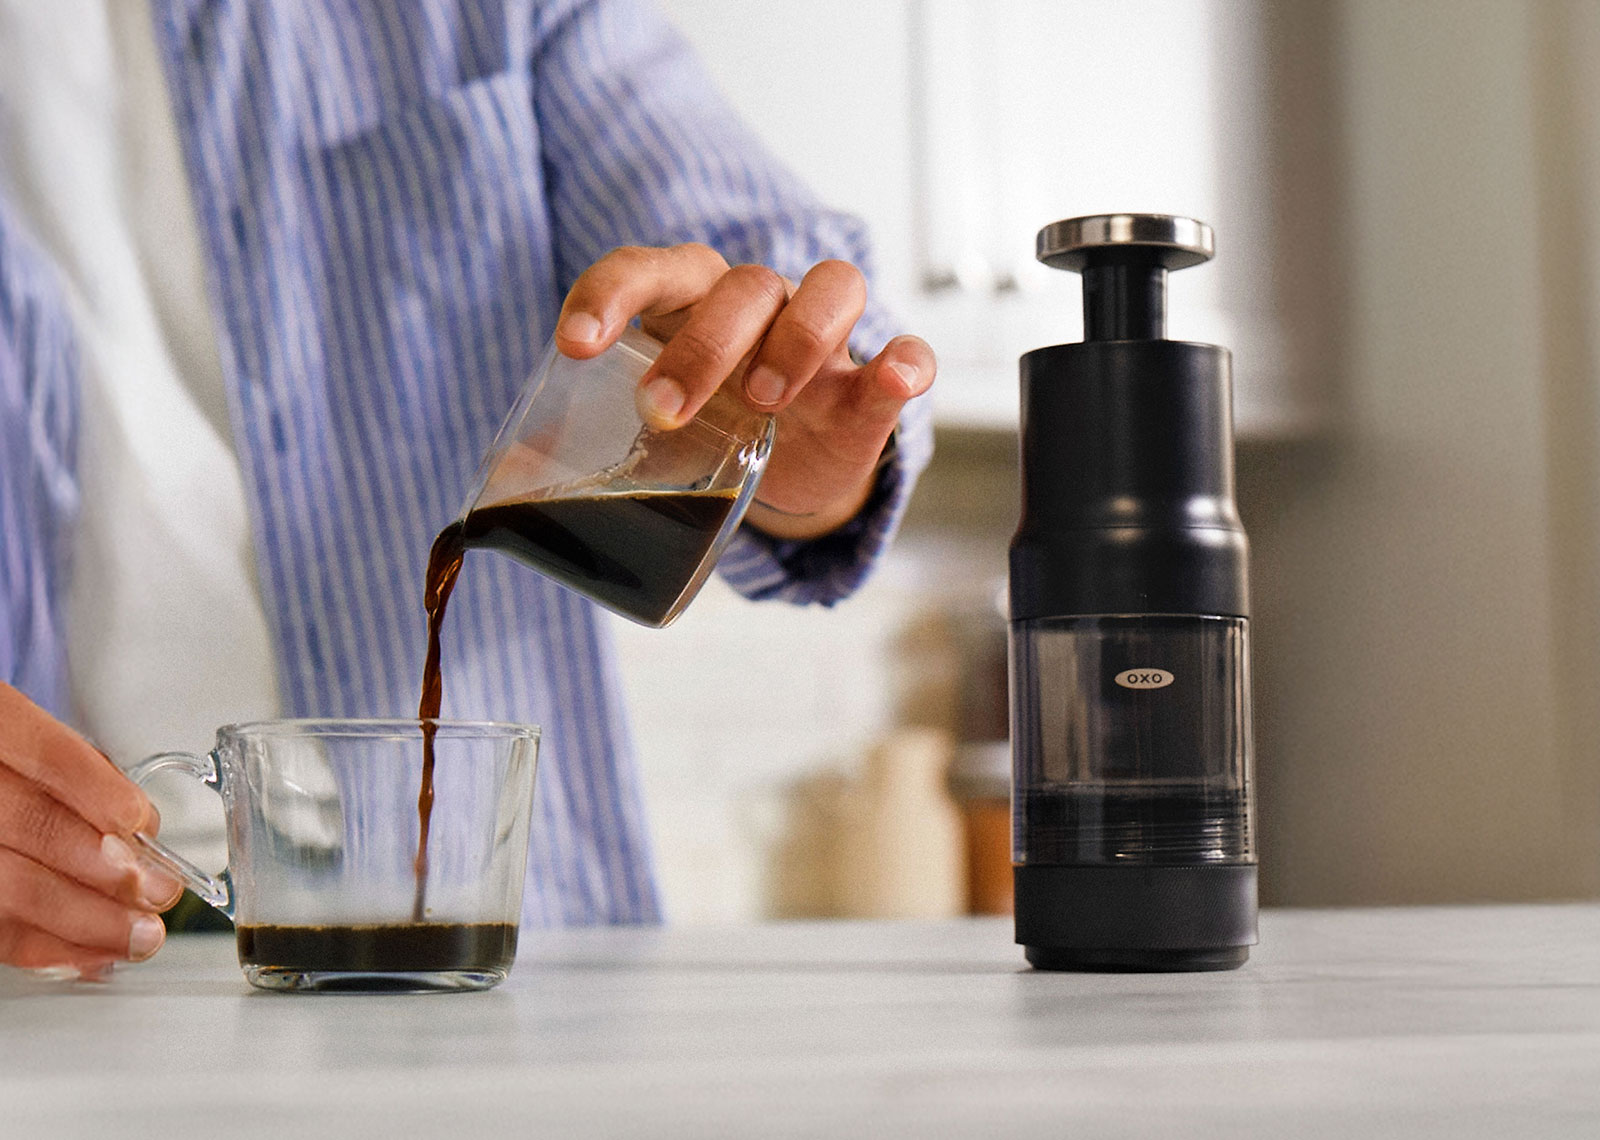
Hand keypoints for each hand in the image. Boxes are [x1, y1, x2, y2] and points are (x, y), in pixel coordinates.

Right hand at [0, 684, 180, 977]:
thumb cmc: (9, 758)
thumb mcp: (37, 740)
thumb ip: (85, 773)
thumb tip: (141, 827)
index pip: (49, 755)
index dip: (100, 794)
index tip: (143, 825)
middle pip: (32, 828)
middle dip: (107, 868)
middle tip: (160, 891)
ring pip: (12, 888)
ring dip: (87, 920)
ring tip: (141, 935)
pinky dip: (51, 948)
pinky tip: (95, 955)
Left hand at [555, 243, 934, 540]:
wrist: (789, 463)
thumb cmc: (710, 428)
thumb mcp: (654, 430)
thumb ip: (596, 441)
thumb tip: (508, 488)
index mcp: (690, 301)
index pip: (646, 270)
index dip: (608, 295)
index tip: (574, 346)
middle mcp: (759, 302)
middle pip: (740, 286)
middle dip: (699, 344)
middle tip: (664, 409)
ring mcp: (825, 337)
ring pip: (830, 288)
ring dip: (796, 338)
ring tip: (764, 400)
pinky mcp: (871, 385)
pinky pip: (906, 353)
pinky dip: (905, 362)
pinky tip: (893, 378)